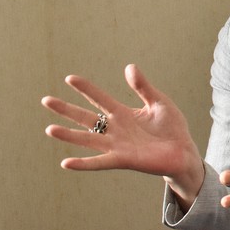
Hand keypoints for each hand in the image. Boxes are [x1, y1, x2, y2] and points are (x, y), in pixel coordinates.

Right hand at [42, 64, 203, 206]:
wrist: (183, 152)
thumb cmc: (172, 128)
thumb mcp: (159, 102)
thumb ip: (143, 87)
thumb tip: (129, 66)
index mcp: (123, 114)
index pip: (100, 98)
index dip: (86, 88)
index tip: (69, 78)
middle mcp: (115, 129)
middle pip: (86, 117)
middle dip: (67, 109)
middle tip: (46, 100)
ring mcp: (117, 145)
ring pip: (88, 139)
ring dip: (69, 135)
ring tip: (49, 129)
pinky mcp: (123, 160)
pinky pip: (100, 162)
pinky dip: (83, 163)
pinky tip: (66, 163)